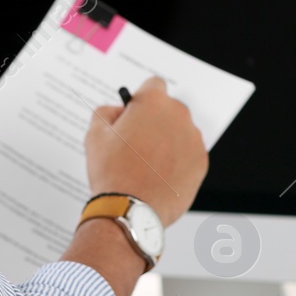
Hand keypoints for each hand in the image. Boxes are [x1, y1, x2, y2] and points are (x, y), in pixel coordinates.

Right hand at [84, 76, 207, 225]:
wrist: (130, 210)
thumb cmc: (113, 173)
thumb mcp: (94, 134)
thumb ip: (106, 112)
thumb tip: (118, 111)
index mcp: (153, 102)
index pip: (153, 85)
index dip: (141, 99)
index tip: (135, 112)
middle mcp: (178, 116)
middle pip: (168, 109)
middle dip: (154, 121)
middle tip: (136, 143)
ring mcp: (193, 140)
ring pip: (179, 132)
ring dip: (167, 141)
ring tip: (146, 165)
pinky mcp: (201, 162)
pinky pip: (188, 154)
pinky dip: (177, 161)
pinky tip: (158, 176)